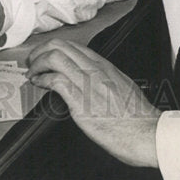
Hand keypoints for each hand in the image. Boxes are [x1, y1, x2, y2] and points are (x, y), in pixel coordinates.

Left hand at [26, 39, 160, 167]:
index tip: (45, 55)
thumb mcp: (122, 88)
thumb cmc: (137, 117)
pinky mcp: (82, 101)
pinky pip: (56, 80)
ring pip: (55, 57)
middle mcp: (95, 70)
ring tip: (32, 72)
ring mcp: (88, 84)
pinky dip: (42, 79)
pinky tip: (39, 84)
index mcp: (105, 66)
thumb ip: (105, 80)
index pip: (73, 46)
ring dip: (37, 63)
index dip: (54, 48)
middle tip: (32, 61)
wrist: (147, 133)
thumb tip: (92, 82)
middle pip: (61, 45)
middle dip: (41, 51)